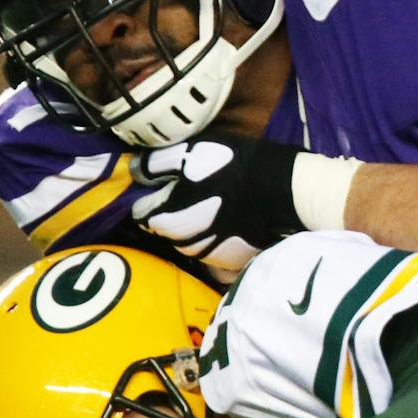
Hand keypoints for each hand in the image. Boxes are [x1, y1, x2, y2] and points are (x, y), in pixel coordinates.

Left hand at [131, 132, 303, 276]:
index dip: (152, 195)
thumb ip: (153, 165)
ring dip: (195, 227)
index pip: (141, 212)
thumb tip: (134, 172)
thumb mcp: (186, 153)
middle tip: (194, 192)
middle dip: (172, 212)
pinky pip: (214, 251)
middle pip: (165, 228)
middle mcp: (181, 246)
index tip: (167, 183)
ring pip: (189, 241)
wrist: (282, 193)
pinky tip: (230, 224)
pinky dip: (216, 239)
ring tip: (214, 206)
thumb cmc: (230, 168)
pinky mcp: (231, 264)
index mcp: (165, 221)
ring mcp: (207, 258)